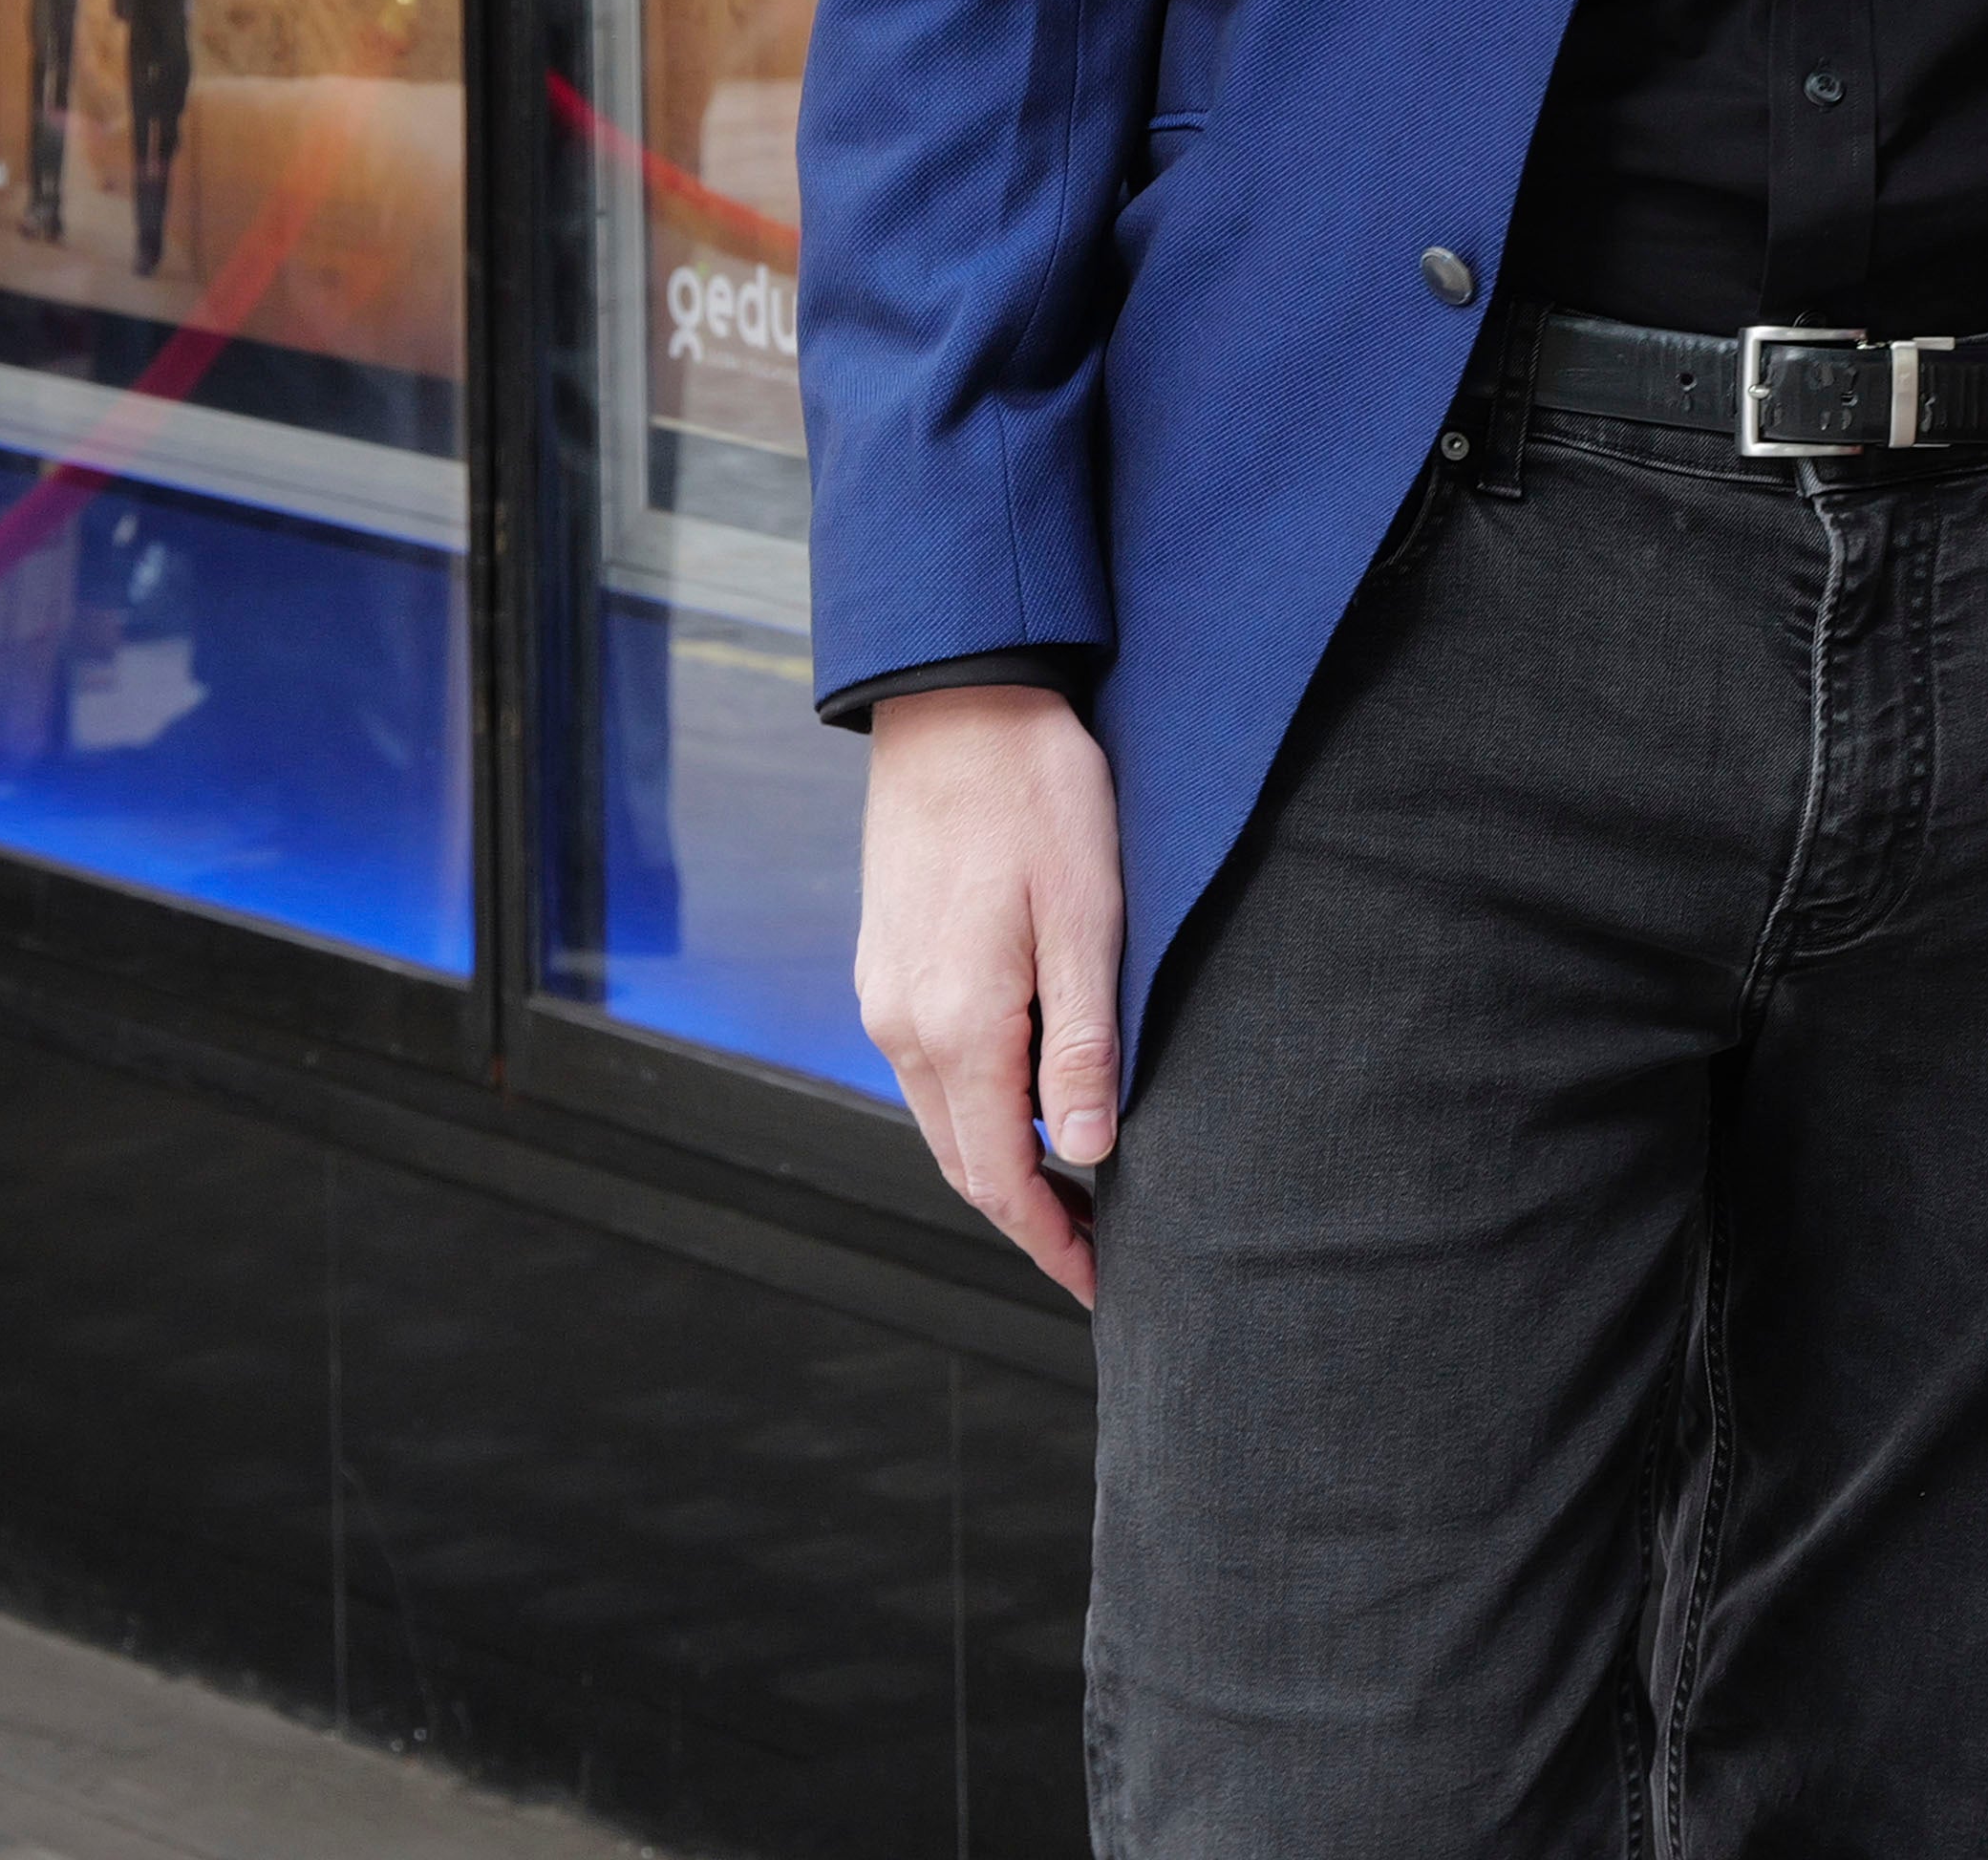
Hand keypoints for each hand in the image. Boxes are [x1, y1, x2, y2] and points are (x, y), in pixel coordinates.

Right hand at [857, 683, 1122, 1303]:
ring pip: (943, 1118)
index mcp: (955, 1027)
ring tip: (1078, 1187)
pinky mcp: (888, 965)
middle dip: (1029, 1216)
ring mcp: (886, 996)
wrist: (960, 705)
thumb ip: (1081, 1046)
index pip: (998, 1177)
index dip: (1050, 1240)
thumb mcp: (1087, 922)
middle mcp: (902, 1026)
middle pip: (963, 1161)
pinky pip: (932, 1069)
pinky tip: (1029, 1101)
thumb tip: (1086, 1157)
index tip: (1101, 1282)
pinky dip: (978, 1109)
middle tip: (1101, 1250)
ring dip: (1002, 1163)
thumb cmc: (1039, 801)